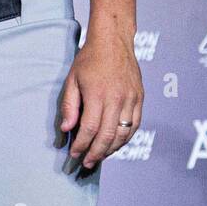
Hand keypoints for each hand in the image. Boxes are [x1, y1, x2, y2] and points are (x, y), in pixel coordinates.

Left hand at [59, 24, 143, 169]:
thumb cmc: (89, 60)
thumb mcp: (72, 80)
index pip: (90, 128)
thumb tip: (67, 129)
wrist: (113, 42)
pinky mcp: (140, 99)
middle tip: (86, 163)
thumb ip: (69, 106)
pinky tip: (115, 145)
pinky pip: (135, 125)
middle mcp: (117, 99)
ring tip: (98, 157)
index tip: (74, 154)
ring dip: (111, 150)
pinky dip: (125, 139)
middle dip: (96, 153)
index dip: (81, 144)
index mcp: (97, 94)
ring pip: (124, 134)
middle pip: (108, 136)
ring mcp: (131, 100)